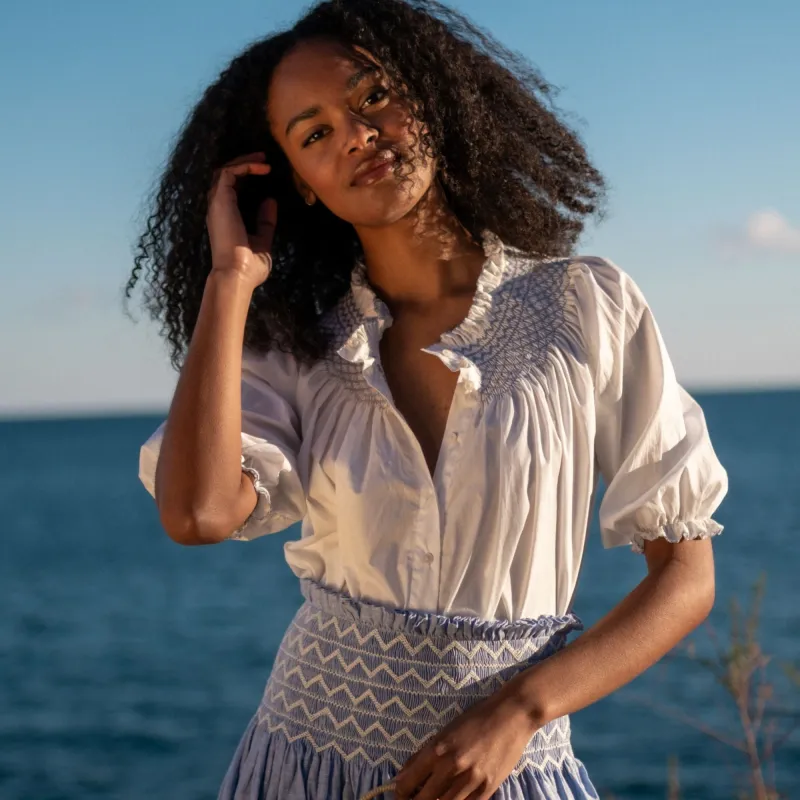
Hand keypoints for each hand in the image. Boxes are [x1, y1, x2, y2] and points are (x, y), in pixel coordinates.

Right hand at [206, 152, 275, 290]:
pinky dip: (244, 166)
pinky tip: (262, 168)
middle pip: (225, 175)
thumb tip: (270, 201)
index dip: (246, 176)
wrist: (238, 274)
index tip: (265, 172)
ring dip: (244, 161)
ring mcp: (217, 202)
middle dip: (244, 163)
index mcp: (226, 217)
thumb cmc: (248, 265)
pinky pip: (228, 172)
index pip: (231, 188)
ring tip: (263, 159)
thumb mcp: (263, 240)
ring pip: (224, 170)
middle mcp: (218, 207)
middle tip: (263, 158)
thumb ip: (265, 222)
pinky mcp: (220, 199)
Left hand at [393, 686, 537, 799]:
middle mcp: (453, 767)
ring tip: (433, 798)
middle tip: (413, 799)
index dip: (400, 791)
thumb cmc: (477, 718)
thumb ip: (425, 754)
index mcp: (438, 749)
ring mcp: (471, 780)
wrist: (512, 716)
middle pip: (423, 799)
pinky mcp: (488, 789)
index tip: (399, 793)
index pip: (408, 781)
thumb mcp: (446, 730)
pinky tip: (452, 798)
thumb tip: (404, 774)